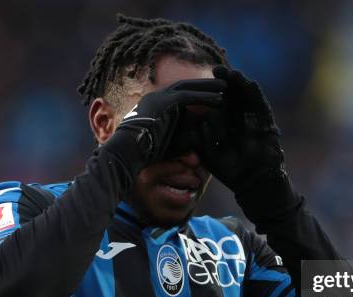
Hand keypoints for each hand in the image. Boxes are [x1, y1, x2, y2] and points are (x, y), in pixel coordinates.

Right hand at [103, 78, 225, 179]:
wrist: (127, 152)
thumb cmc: (143, 155)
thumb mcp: (166, 145)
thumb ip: (180, 141)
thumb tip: (197, 149)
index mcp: (155, 105)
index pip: (180, 94)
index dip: (197, 94)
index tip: (212, 96)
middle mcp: (156, 98)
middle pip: (185, 87)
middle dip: (205, 86)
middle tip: (223, 85)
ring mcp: (159, 98)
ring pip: (189, 88)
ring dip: (208, 88)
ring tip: (226, 88)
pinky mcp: (163, 103)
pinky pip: (188, 96)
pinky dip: (205, 97)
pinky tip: (220, 100)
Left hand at [196, 66, 285, 193]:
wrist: (253, 182)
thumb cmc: (230, 171)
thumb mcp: (210, 153)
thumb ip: (202, 140)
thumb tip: (195, 125)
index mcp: (226, 124)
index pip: (218, 103)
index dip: (211, 92)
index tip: (201, 81)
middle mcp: (240, 119)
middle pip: (233, 95)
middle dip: (225, 82)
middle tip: (216, 69)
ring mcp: (254, 119)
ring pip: (247, 97)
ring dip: (240, 84)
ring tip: (232, 73)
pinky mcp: (267, 123)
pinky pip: (261, 105)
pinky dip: (256, 95)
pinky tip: (249, 83)